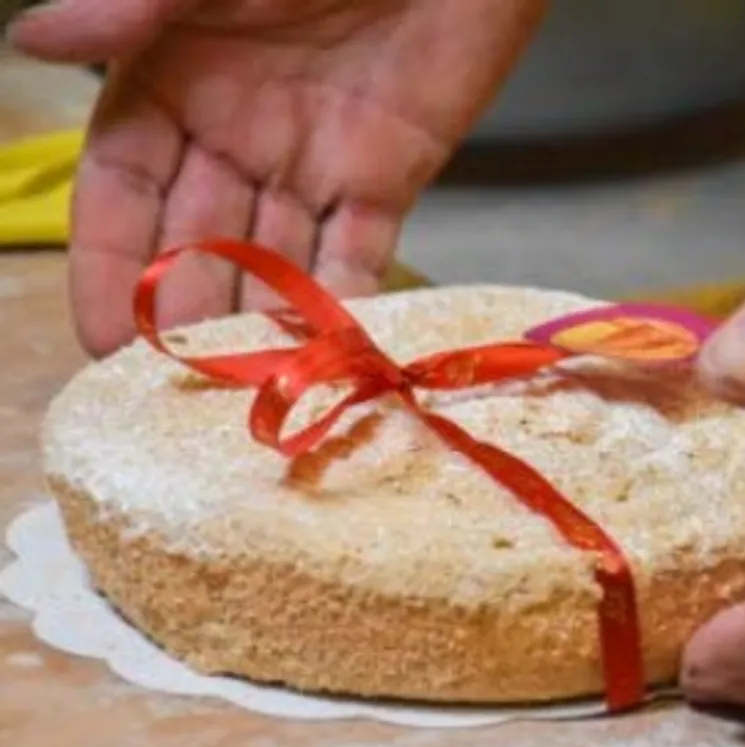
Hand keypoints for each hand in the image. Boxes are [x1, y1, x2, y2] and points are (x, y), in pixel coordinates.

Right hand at [8, 0, 544, 355]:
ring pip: (274, 260)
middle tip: (180, 385)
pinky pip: (358, 251)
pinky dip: (346, 299)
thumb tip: (31, 40)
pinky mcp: (387, 177)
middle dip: (185, 313)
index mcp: (175, 83)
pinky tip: (329, 352)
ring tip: (246, 388)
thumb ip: (137, 10)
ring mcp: (314, 162)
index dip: (110, 264)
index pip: (123, 188)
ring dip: (260, 322)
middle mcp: (236, 135)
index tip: (104, 338)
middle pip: (197, 243)